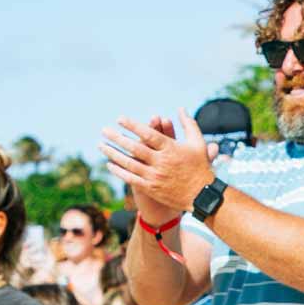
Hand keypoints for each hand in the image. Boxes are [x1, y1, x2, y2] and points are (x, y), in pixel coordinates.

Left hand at [101, 111, 215, 218]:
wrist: (202, 196)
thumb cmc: (201, 167)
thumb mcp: (198, 143)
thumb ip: (189, 124)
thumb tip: (181, 109)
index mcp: (171, 148)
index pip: (148, 134)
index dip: (133, 126)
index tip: (120, 119)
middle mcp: (161, 162)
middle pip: (134, 147)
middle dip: (117, 138)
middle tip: (104, 130)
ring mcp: (154, 176)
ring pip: (129, 163)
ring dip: (113, 154)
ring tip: (101, 146)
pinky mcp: (151, 188)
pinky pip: (131, 179)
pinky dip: (119, 171)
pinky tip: (109, 164)